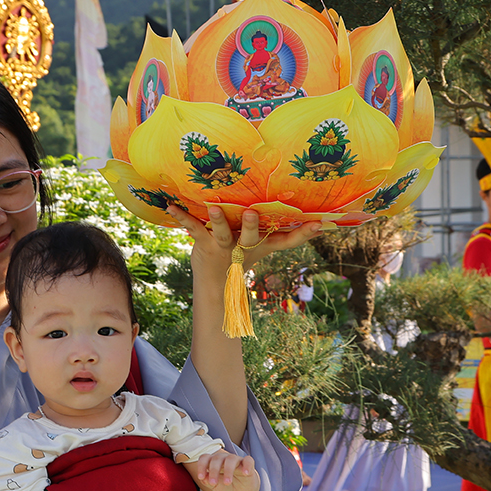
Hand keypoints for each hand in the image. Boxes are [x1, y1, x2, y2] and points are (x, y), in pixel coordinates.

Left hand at [165, 203, 331, 273]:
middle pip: (251, 237)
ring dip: (218, 220)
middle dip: (252, 226)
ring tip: (213, 207)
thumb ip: (282, 232)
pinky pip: (193, 228)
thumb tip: (318, 219)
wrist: (215, 285)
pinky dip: (182, 217)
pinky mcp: (204, 245)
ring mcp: (224, 246)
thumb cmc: (241, 256)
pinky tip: (170, 206)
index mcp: (261, 245)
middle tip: (253, 213)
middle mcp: (243, 246)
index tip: (320, 224)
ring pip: (222, 233)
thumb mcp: (263, 245)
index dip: (304, 233)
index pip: (287, 240)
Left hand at [194, 450, 258, 490]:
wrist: (242, 490)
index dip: (201, 466)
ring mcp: (236, 460)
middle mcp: (224, 458)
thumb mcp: (216, 486)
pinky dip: (247, 465)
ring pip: (231, 459)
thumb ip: (209, 482)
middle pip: (217, 458)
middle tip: (213, 483)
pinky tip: (245, 473)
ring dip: (228, 470)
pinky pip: (248, 460)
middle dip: (214, 470)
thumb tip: (203, 479)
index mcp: (213, 462)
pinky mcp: (248, 463)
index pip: (205, 458)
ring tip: (227, 482)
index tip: (200, 477)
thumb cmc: (227, 485)